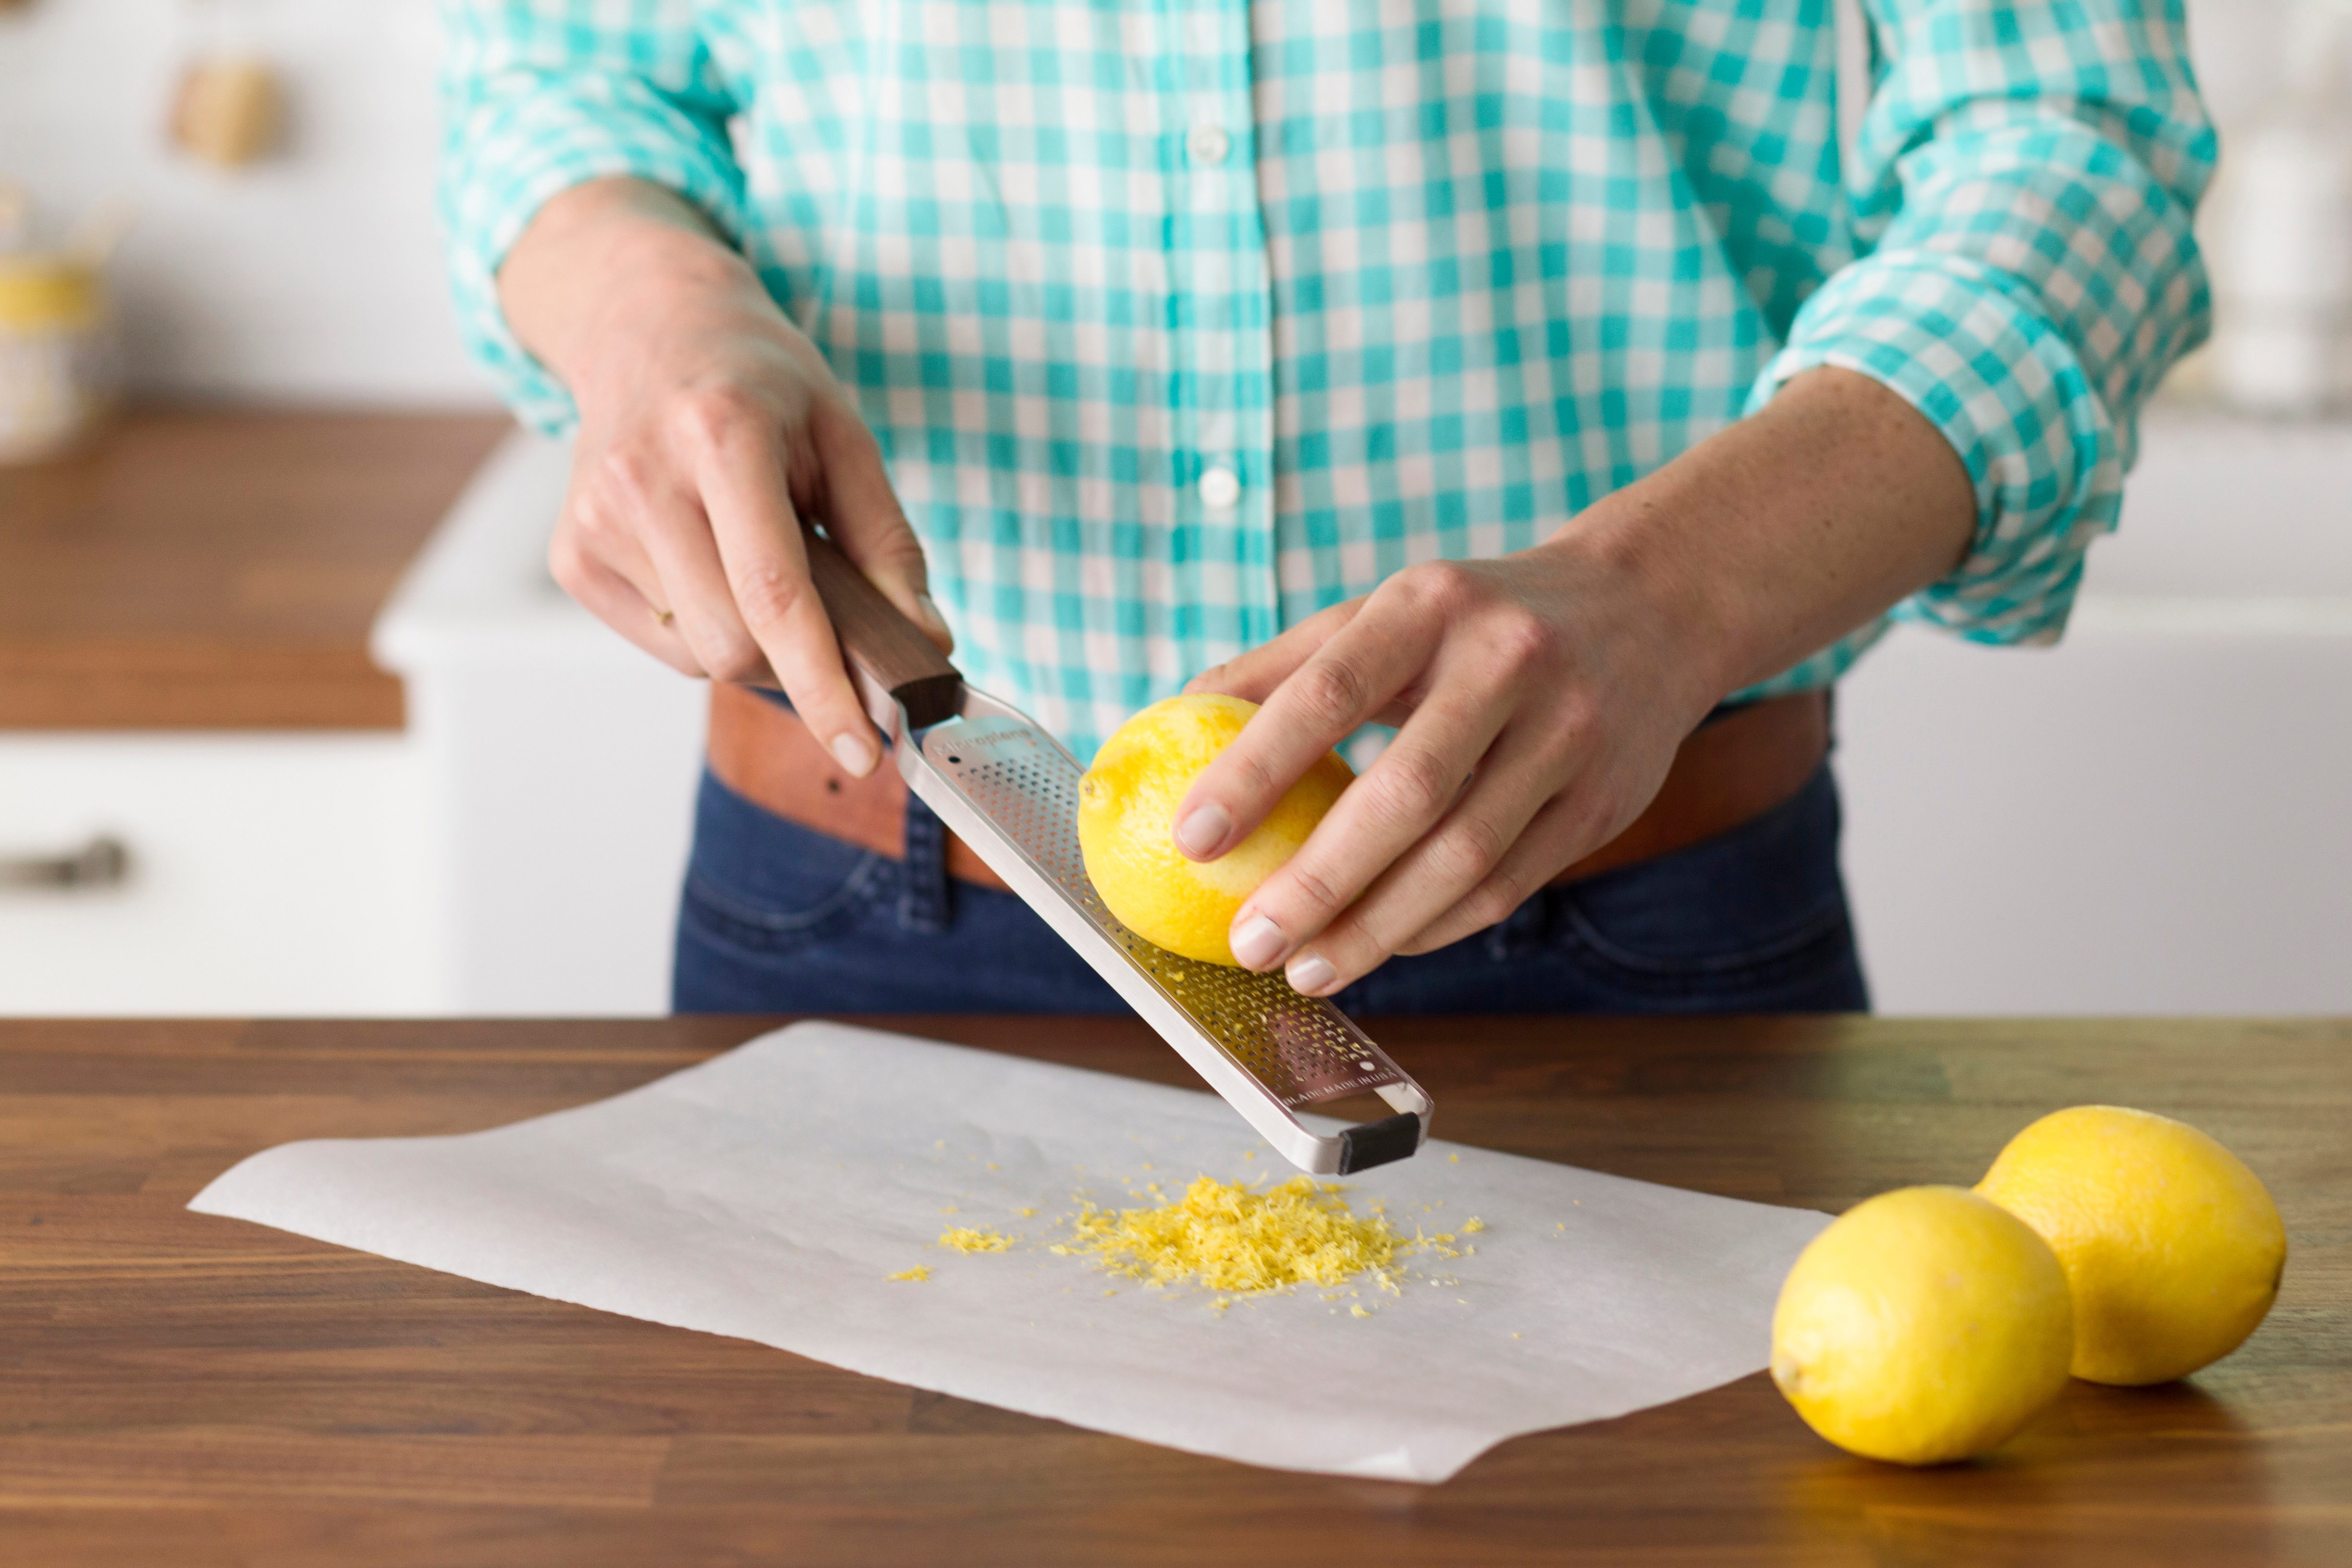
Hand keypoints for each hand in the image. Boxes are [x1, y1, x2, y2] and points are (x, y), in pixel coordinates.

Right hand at [502, 179, 949, 776]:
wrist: (647, 325)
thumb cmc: (759, 382)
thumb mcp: (845, 438)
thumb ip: (889, 547)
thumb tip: (925, 648)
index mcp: (720, 436)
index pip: (776, 598)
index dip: (824, 686)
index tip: (866, 749)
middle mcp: (642, 478)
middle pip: (734, 645)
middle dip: (795, 658)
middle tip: (824, 611)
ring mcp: (594, 519)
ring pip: (699, 654)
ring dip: (750, 639)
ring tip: (753, 559)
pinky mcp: (569, 555)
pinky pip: (662, 642)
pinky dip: (703, 625)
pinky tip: (706, 560)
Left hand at [1175, 540, 1714, 995]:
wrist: (1651, 607)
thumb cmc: (1477, 620)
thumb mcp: (1385, 611)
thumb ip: (1284, 665)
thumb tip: (1169, 720)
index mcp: (1430, 605)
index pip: (1329, 691)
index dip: (1254, 770)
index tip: (1192, 837)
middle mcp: (1508, 664)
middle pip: (1403, 795)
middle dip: (1317, 883)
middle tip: (1249, 941)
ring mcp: (1567, 735)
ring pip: (1462, 860)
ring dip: (1375, 930)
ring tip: (1306, 969)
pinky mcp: (1603, 801)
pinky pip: (1507, 887)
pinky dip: (1435, 928)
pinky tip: (1380, 946)